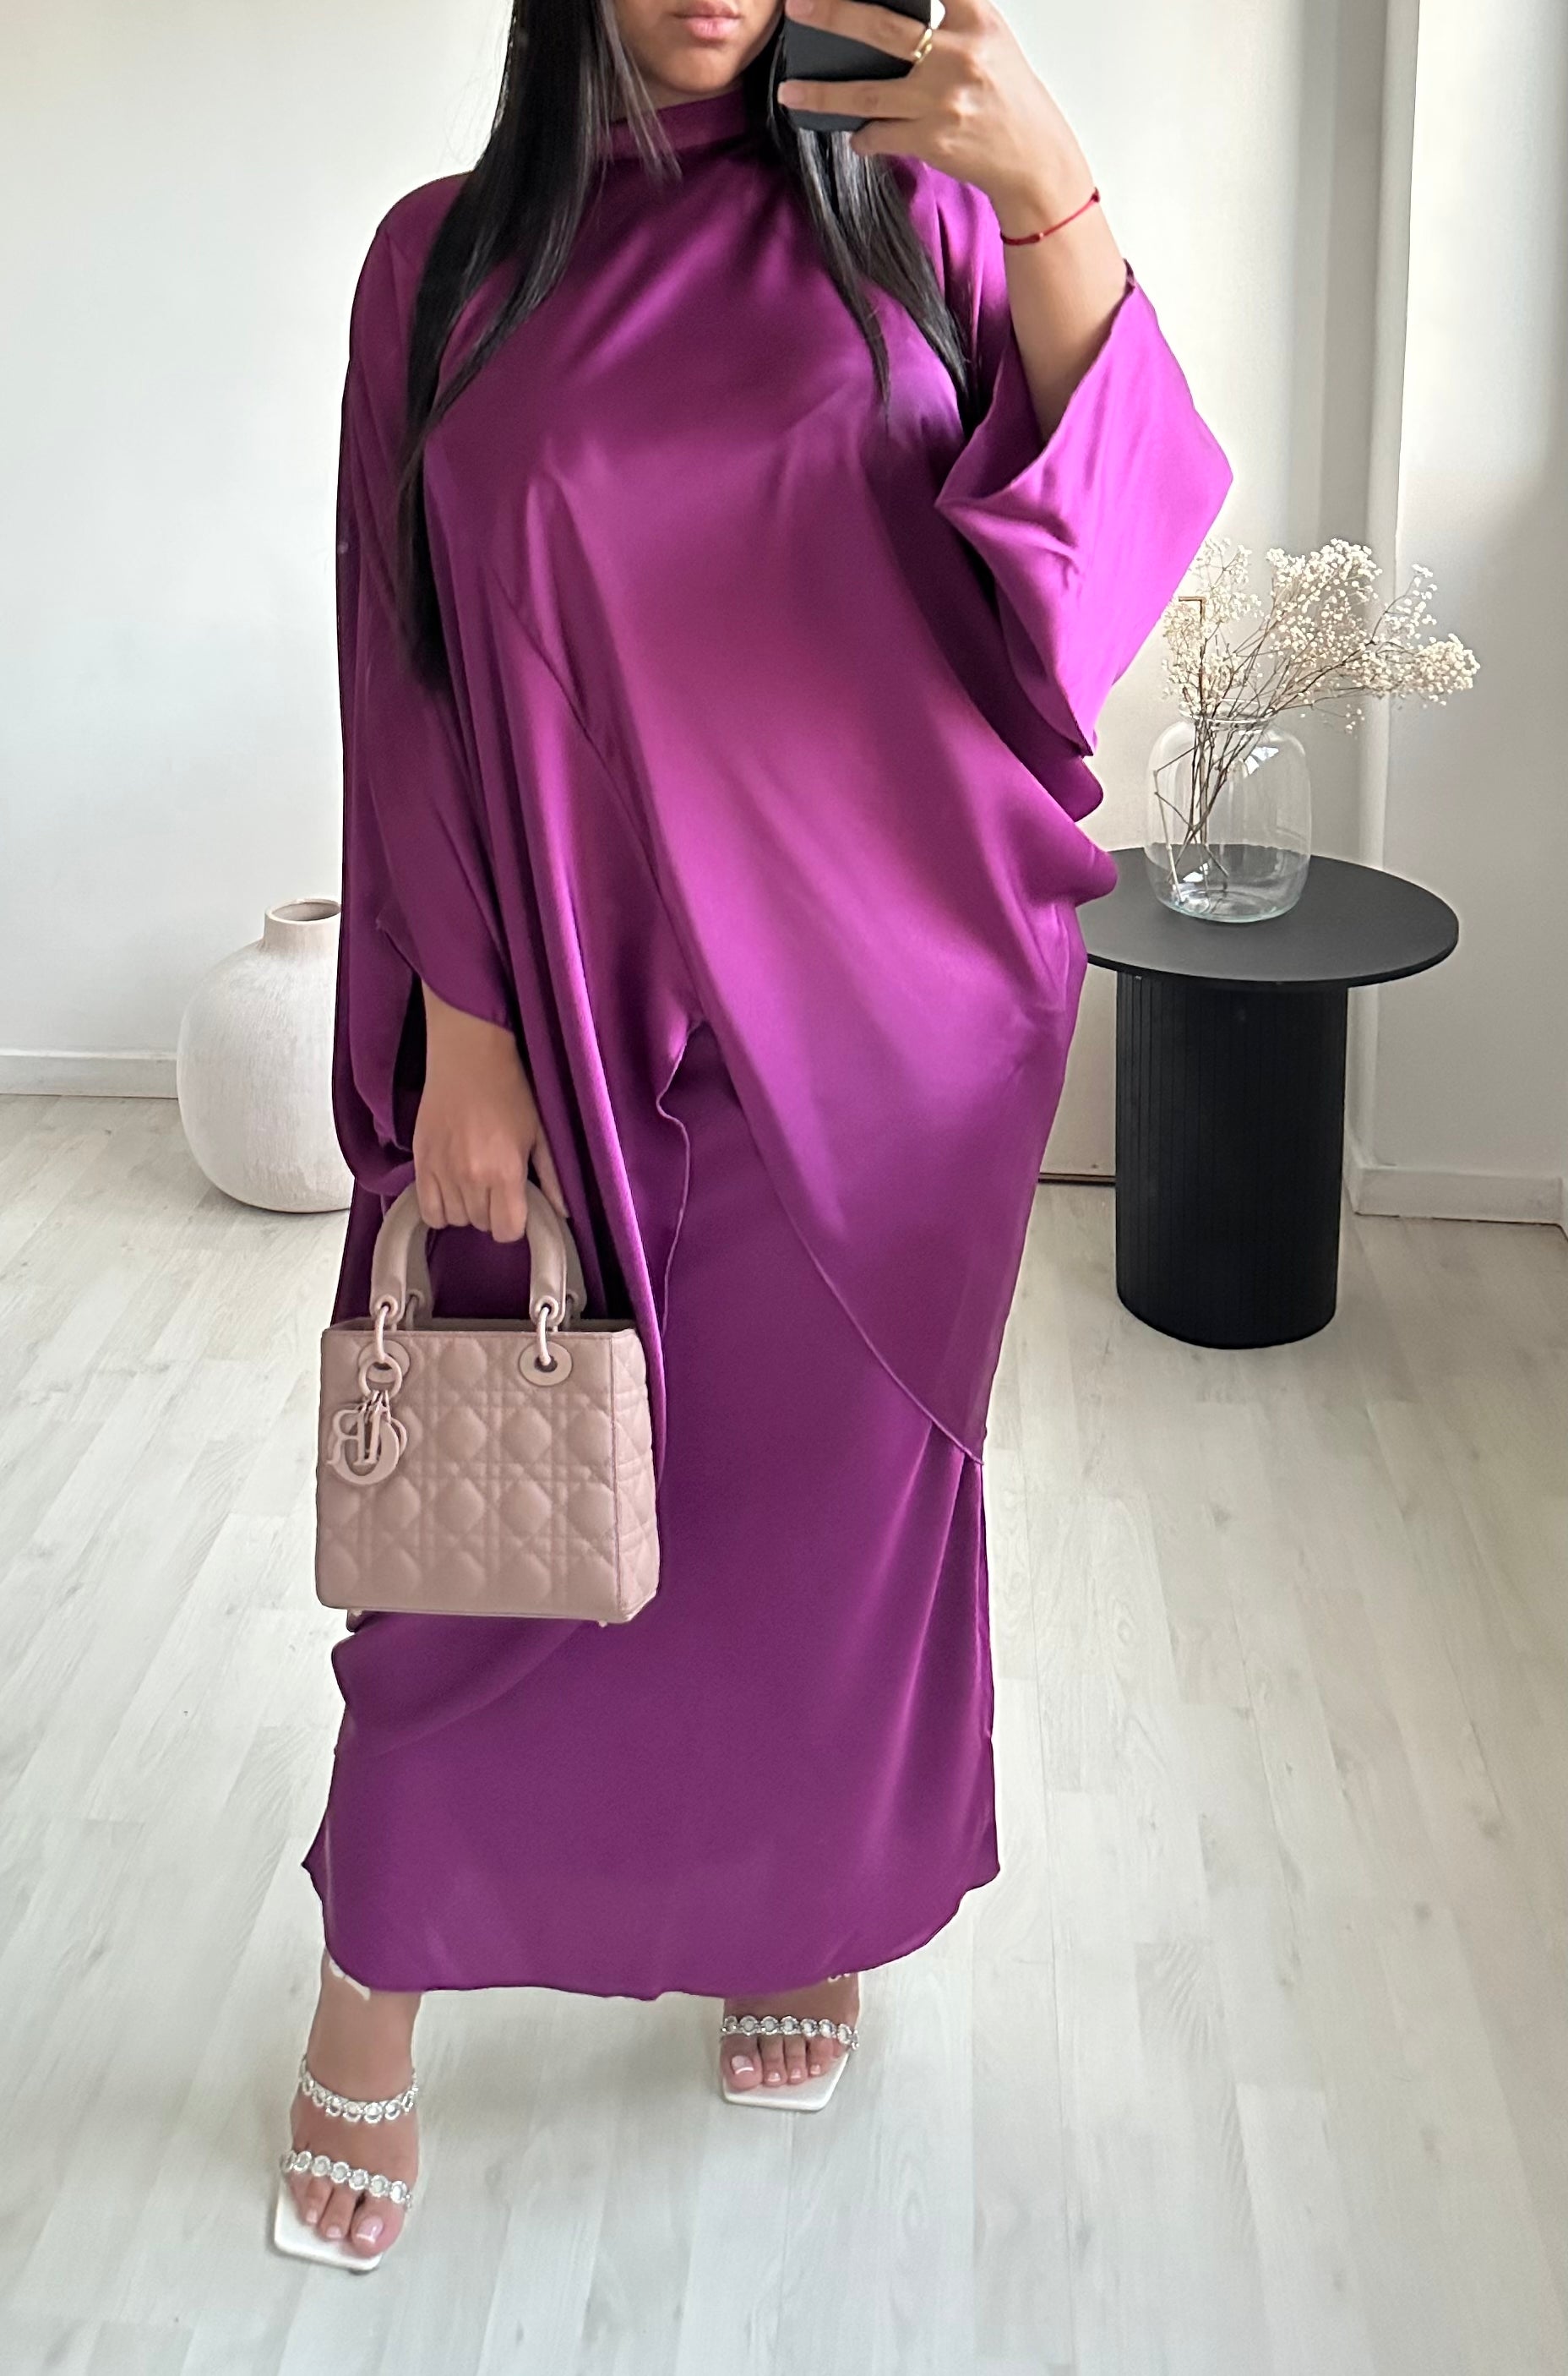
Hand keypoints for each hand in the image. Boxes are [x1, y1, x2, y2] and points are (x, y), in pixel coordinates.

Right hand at [412, 985, 568, 1243]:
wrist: (469, 1057)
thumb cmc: (509, 1090)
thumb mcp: (540, 1133)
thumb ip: (552, 1177)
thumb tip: (563, 1211)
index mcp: (505, 1172)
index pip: (506, 1231)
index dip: (514, 1224)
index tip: (516, 1208)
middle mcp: (470, 1177)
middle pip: (480, 1224)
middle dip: (491, 1213)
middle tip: (497, 1187)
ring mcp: (441, 1171)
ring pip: (454, 1219)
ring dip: (466, 1209)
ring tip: (474, 1185)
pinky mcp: (421, 1162)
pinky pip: (427, 1210)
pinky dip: (439, 1208)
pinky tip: (451, 1190)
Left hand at [777, 0, 1091, 226]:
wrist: (1033, 158)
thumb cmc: (1007, 96)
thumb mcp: (990, 42)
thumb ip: (950, 20)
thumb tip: (888, 14)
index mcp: (976, 21)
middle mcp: (958, 55)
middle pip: (880, 29)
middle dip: (832, 15)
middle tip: (798, 8)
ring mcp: (942, 100)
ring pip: (866, 93)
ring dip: (822, 93)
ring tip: (791, 92)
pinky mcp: (932, 139)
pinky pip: (879, 135)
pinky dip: (862, 136)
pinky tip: (857, 133)